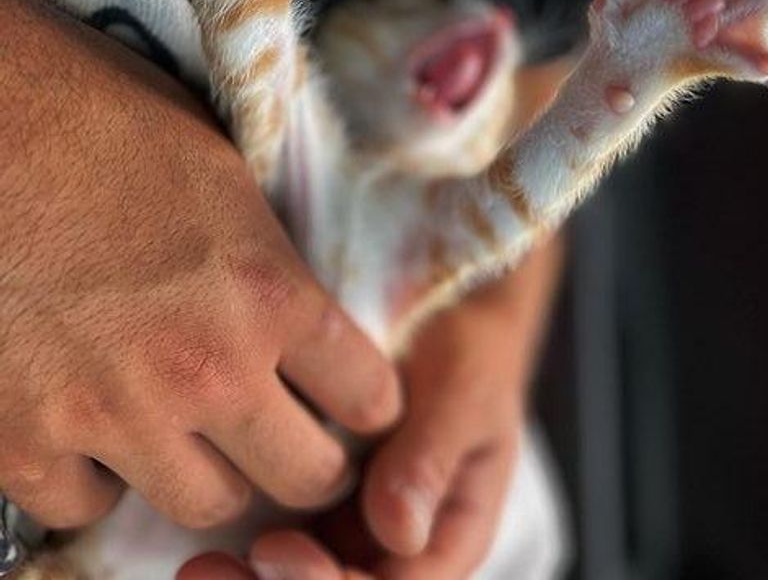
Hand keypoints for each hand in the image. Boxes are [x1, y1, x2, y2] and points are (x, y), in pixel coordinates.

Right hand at [0, 0, 401, 529]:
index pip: (368, 394)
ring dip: (214, 476)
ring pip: (206, 506)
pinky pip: (86, 507)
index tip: (357, 403)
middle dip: (314, 463)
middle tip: (299, 440)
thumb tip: (303, 316)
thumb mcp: (226, 176)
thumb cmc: (103, 120)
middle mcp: (205, 368)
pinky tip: (99, 434)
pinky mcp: (21, 440)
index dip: (371, 403)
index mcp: (268, 293)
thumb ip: (273, 264)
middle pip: (306, 476)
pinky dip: (100, 481)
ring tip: (201, 438)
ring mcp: (112, 414)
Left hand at [177, 235, 562, 579]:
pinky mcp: (325, 502)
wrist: (449, 316)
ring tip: (196, 566)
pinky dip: (247, 545)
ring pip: (306, 577)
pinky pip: (288, 541)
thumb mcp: (464, 395)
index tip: (275, 551)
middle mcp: (401, 545)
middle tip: (208, 571)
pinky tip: (203, 534)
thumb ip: (432, 458)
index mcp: (451, 536)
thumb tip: (399, 531)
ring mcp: (360, 526)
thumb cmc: (468, 352)